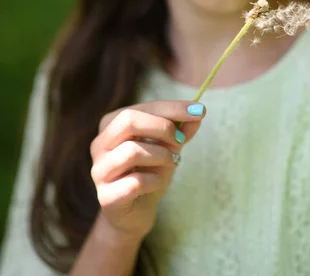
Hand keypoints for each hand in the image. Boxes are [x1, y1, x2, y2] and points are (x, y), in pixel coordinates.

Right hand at [90, 100, 205, 242]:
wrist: (136, 212)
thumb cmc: (149, 172)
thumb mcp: (168, 147)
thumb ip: (181, 129)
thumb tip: (198, 112)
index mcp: (111, 125)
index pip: (143, 107)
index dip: (172, 108)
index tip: (199, 110)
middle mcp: (99, 145)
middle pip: (128, 121)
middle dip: (162, 127)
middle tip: (181, 140)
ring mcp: (99, 171)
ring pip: (131, 151)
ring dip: (161, 155)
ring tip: (173, 163)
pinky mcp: (106, 197)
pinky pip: (135, 182)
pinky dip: (154, 180)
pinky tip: (158, 183)